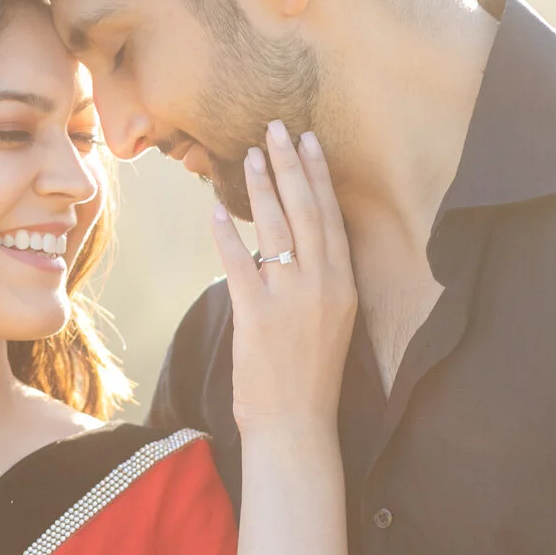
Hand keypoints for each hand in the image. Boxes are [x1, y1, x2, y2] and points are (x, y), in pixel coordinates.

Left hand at [211, 120, 357, 440]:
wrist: (297, 427)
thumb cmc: (309, 379)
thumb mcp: (326, 323)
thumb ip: (312, 283)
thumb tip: (281, 248)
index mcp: (343, 286)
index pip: (331, 218)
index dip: (318, 177)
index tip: (309, 143)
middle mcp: (322, 285)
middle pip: (307, 211)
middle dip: (290, 165)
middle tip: (278, 128)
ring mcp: (291, 299)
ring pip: (276, 229)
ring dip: (260, 187)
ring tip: (249, 154)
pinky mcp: (257, 316)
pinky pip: (239, 264)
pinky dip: (226, 235)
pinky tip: (212, 210)